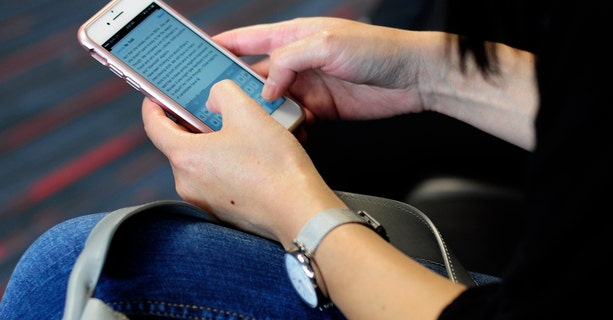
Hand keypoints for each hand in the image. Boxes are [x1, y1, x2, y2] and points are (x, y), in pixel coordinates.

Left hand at [141, 82, 345, 244]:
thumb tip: (214, 99)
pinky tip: (252, 158)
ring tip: (243, 133)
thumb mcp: (247, 111)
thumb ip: (222, 93)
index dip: (154, 105)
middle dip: (194, 123)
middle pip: (180, 144)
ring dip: (215, 144)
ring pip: (201, 162)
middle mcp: (187, 183)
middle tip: (216, 109)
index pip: (153, 126)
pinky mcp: (223, 211)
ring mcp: (204, 200)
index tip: (158, 95)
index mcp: (185, 157)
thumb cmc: (274, 166)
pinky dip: (227, 165)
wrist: (300, 211)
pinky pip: (216, 180)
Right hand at [213, 17, 426, 122]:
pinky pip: (294, 119)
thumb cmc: (376, 50)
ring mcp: (309, 86)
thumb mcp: (326, 44)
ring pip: (273, 101)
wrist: (413, 78)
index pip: (250, 39)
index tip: (199, 55)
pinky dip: (285, 126)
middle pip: (256, 75)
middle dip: (235, 87)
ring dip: (261, 112)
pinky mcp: (322, 108)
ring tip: (245, 124)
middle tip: (214, 102)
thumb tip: (266, 86)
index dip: (224, 46)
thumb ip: (289, 61)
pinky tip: (278, 133)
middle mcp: (299, 61)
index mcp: (295, 36)